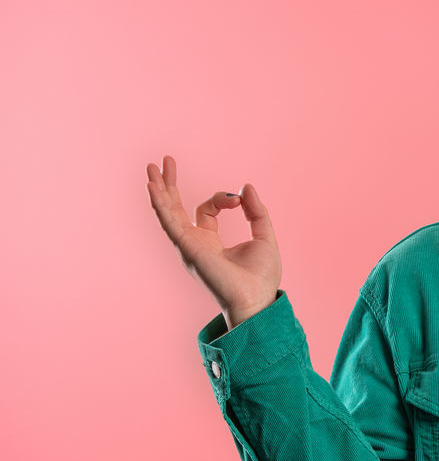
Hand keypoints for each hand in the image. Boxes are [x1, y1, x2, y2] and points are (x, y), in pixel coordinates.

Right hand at [146, 154, 282, 325]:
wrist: (257, 299)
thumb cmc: (261, 277)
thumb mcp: (264, 236)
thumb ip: (256, 212)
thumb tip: (247, 187)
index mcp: (210, 241)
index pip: (207, 209)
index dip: (222, 198)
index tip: (239, 201)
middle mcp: (195, 243)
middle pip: (177, 208)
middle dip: (171, 184)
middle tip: (166, 161)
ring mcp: (188, 246)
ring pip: (168, 213)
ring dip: (159, 189)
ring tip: (152, 167)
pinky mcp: (188, 248)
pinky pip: (169, 222)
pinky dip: (160, 204)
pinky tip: (153, 187)